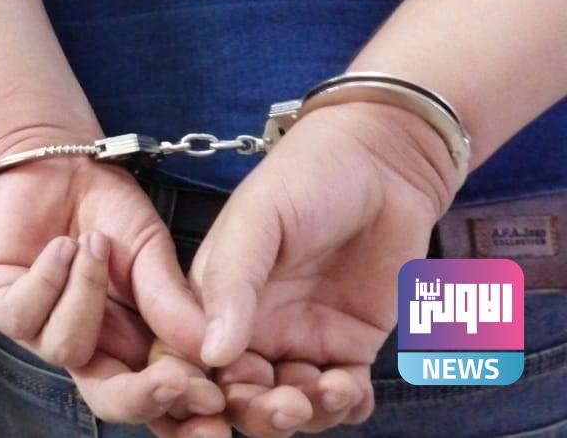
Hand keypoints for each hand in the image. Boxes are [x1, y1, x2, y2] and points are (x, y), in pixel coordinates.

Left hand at [0, 129, 227, 435]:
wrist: (63, 163)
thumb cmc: (110, 210)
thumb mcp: (152, 252)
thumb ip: (172, 301)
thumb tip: (211, 351)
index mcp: (128, 344)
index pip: (155, 395)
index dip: (182, 406)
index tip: (212, 398)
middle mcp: (85, 347)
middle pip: (109, 400)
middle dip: (142, 396)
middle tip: (171, 380)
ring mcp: (39, 329)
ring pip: (65, 350)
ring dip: (86, 295)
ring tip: (95, 244)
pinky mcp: (0, 303)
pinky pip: (23, 315)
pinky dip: (49, 278)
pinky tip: (63, 245)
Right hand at [189, 102, 459, 436]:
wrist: (384, 161)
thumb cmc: (307, 176)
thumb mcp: (257, 219)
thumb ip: (232, 282)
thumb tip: (211, 353)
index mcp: (211, 297)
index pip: (189, 358)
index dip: (195, 387)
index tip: (212, 396)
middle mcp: (251, 327)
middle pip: (239, 395)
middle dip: (256, 412)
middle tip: (283, 404)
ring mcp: (301, 340)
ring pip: (291, 405)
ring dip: (305, 414)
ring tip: (328, 389)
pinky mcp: (350, 346)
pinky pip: (343, 396)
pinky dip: (346, 406)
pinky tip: (351, 387)